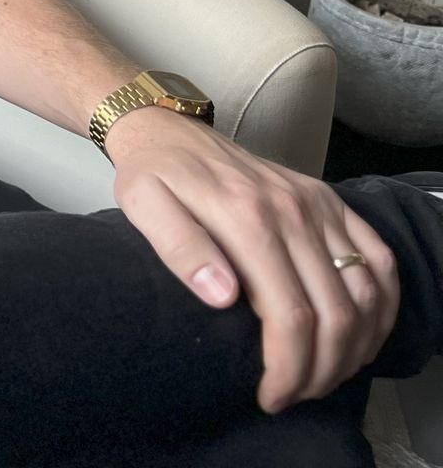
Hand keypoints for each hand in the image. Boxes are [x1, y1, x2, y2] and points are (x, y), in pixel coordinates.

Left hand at [104, 108, 399, 413]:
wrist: (168, 129)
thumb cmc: (153, 174)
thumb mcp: (143, 207)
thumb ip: (180, 249)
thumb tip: (223, 296)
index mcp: (246, 217)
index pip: (289, 314)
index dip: (287, 367)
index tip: (270, 396)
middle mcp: (293, 210)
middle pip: (335, 313)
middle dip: (322, 370)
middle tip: (295, 395)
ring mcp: (318, 204)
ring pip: (366, 294)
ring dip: (355, 347)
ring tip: (323, 375)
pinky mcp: (330, 200)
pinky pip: (378, 260)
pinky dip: (382, 306)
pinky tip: (361, 336)